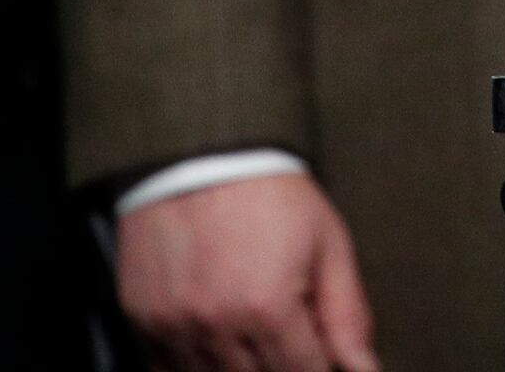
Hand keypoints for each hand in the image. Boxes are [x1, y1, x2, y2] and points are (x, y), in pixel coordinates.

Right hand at [115, 172, 378, 371]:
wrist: (202, 153)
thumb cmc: (272, 194)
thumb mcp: (328, 244)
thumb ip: (347, 314)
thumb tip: (363, 367)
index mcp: (268, 307)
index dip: (318, 366)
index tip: (320, 353)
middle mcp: (215, 324)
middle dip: (281, 363)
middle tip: (288, 333)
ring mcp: (172, 325)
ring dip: (238, 365)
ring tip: (253, 328)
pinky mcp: (141, 318)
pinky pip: (164, 368)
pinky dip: (192, 364)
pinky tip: (215, 340)